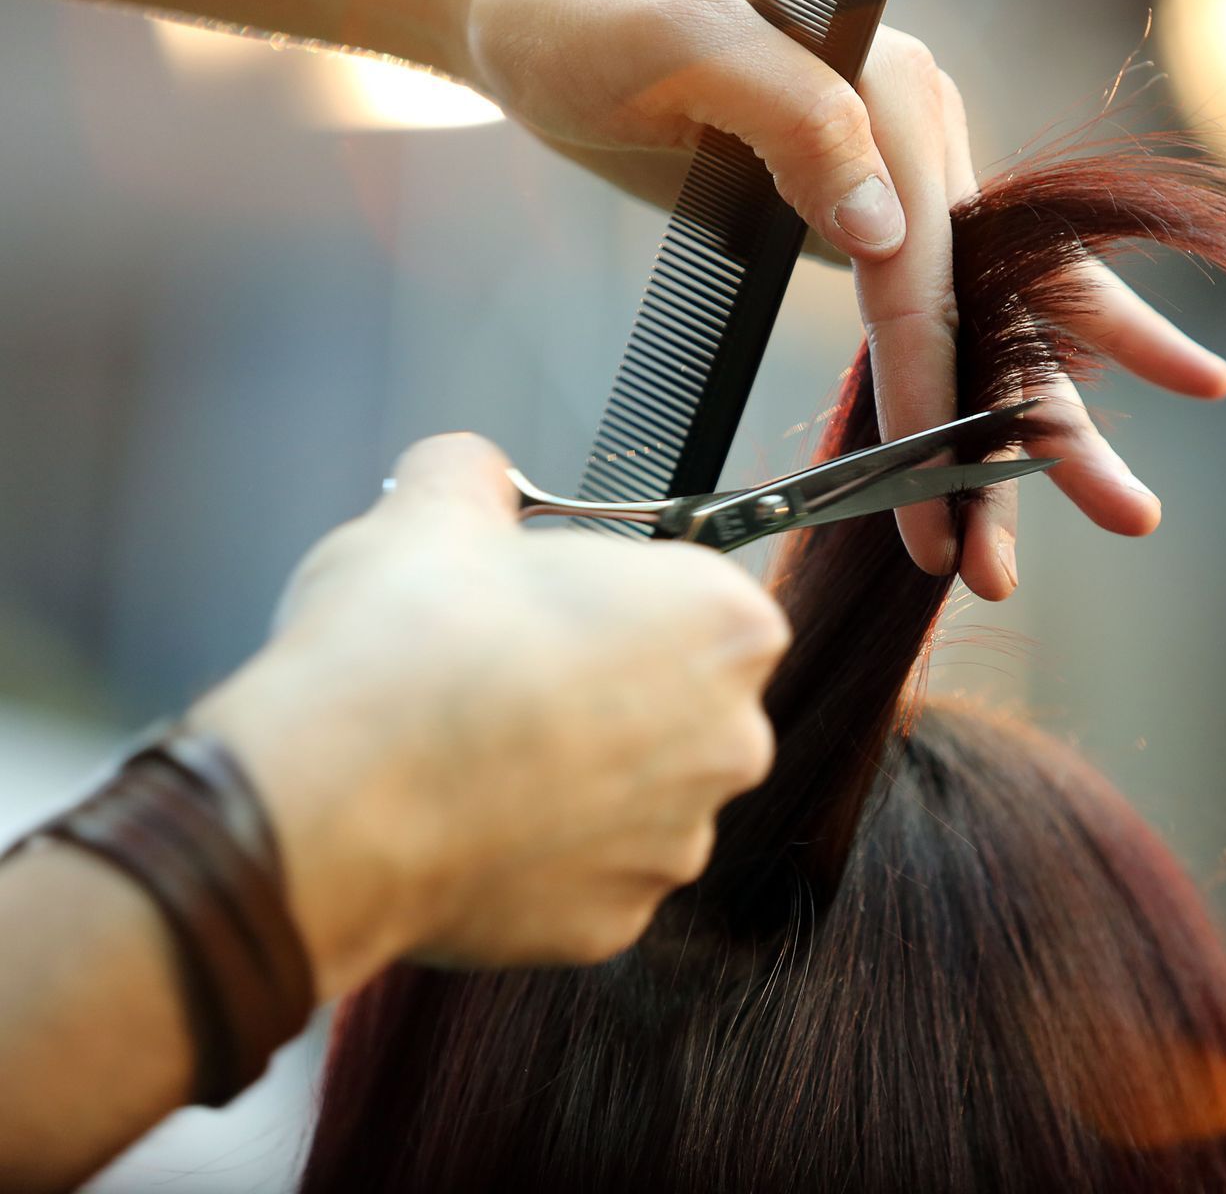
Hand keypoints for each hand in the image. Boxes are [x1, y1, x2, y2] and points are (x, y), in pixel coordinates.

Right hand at [189, 434, 787, 997]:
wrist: (327, 804)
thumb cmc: (402, 655)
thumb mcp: (432, 510)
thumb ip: (474, 474)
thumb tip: (468, 470)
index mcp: (724, 624)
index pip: (702, 597)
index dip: (623, 595)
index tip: (561, 602)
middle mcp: (731, 740)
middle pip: (681, 701)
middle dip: (609, 689)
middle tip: (512, 674)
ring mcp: (677, 842)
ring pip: (636, 794)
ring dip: (577, 775)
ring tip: (478, 750)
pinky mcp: (615, 922)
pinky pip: (586, 873)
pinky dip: (539, 852)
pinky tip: (471, 818)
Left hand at [442, 0, 1225, 598]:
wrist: (534, 2)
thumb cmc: (590, 10)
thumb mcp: (678, 41)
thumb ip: (795, 118)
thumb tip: (882, 229)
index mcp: (892, 87)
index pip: (929, 262)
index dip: (939, 383)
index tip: (940, 485)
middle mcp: (916, 137)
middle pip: (1008, 298)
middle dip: (1055, 424)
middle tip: (1130, 517)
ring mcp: (894, 185)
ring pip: (981, 328)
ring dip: (1017, 443)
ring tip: (1027, 555)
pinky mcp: (854, 224)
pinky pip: (924, 327)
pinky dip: (953, 411)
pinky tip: (984, 478)